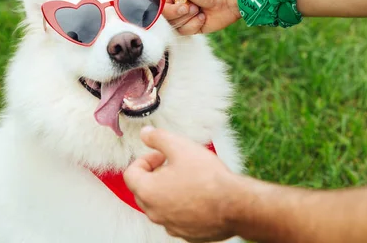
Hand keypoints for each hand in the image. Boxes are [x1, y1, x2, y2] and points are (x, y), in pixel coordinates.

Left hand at [123, 127, 245, 242]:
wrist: (236, 205)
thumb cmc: (208, 177)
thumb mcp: (180, 147)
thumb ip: (157, 138)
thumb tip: (145, 133)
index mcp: (148, 192)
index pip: (130, 174)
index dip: (145, 159)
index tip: (161, 155)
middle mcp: (154, 212)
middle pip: (143, 191)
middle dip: (154, 175)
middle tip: (173, 165)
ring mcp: (170, 226)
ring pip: (159, 205)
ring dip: (167, 191)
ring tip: (188, 179)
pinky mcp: (186, 234)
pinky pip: (176, 218)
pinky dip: (181, 206)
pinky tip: (198, 195)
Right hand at [160, 0, 240, 33]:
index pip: (152, 1)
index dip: (157, 6)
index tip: (166, 3)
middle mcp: (173, 2)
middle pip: (161, 16)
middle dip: (176, 12)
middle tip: (188, 5)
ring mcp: (181, 15)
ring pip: (171, 25)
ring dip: (186, 18)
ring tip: (198, 9)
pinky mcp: (190, 27)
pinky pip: (182, 32)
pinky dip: (193, 24)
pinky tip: (202, 16)